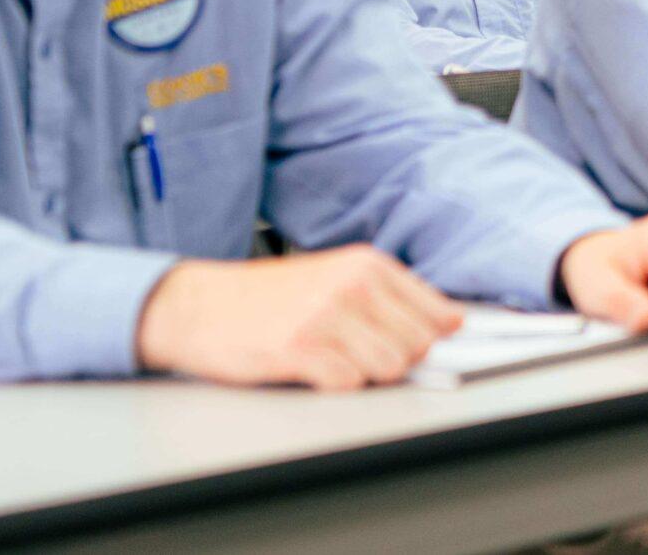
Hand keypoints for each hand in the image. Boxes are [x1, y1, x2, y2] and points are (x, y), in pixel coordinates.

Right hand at [133, 246, 460, 391]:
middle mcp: (353, 285)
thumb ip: (389, 296)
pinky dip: (335, 384)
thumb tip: (449, 322)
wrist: (198, 305)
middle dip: (398, 359)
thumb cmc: (269, 296)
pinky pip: (348, 383)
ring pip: (389, 367)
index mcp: (367, 264)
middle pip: (418, 344)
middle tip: (362, 354)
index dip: (438, 337)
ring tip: (335, 359)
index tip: (445, 349)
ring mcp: (327, 316)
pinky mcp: (299, 348)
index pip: (436, 311)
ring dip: (366, 374)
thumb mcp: (335, 277)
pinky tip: (310, 368)